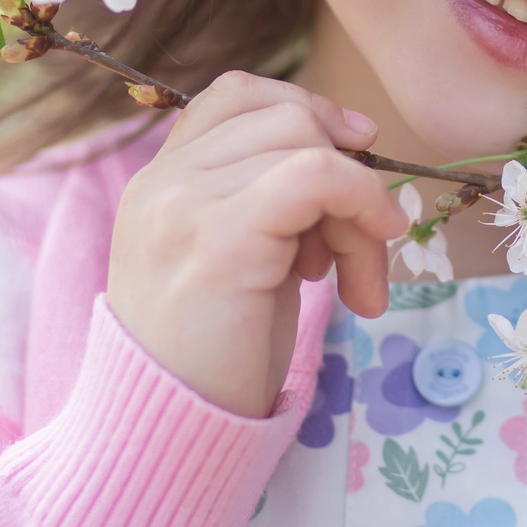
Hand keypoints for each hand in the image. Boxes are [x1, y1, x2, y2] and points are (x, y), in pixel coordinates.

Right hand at [107, 72, 405, 416]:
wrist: (170, 431)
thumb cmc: (216, 357)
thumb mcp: (243, 258)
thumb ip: (273, 200)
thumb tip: (352, 150)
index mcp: (161, 181)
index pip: (236, 95)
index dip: (308, 109)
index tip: (356, 151)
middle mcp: (163, 181)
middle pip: (286, 117)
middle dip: (346, 173)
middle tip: (354, 253)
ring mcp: (183, 203)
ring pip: (308, 144)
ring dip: (358, 210)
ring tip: (352, 281)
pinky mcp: (220, 237)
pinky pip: (317, 176)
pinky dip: (361, 205)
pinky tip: (366, 273)